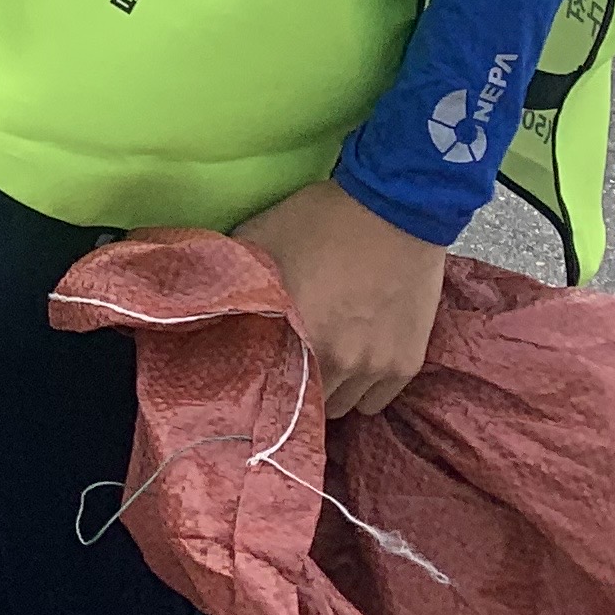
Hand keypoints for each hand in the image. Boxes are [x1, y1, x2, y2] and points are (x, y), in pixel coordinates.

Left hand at [230, 179, 446, 420]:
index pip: (267, 390)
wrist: (395, 208)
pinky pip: (377, 400)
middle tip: (291, 361)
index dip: (260, 383)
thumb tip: (208, 302)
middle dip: (296, 386)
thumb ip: (235, 282)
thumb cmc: (320, 220)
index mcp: (294, 335)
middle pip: (307, 405)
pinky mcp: (406, 364)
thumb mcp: (259, 238)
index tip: (256, 371)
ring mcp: (375, 368)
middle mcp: (336, 363)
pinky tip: (356, 359)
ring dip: (332, 388)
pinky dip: (364, 387)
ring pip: (344, 406)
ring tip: (326, 358)